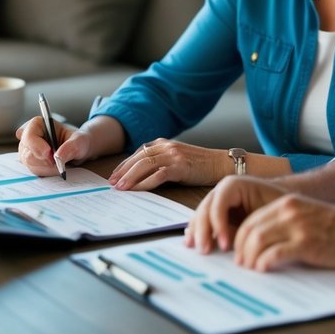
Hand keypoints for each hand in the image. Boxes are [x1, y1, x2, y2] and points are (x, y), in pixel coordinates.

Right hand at [16, 116, 91, 175]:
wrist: (78, 149)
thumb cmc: (78, 140)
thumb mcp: (79, 140)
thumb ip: (70, 147)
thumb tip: (58, 157)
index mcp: (38, 124)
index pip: (29, 136)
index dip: (38, 147)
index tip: (50, 155)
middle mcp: (28, 136)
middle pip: (27, 154)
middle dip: (45, 161)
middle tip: (58, 162)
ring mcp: (26, 150)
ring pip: (30, 164)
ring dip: (46, 168)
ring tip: (59, 164)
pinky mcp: (29, 161)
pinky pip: (33, 170)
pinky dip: (45, 172)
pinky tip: (55, 167)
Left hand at [108, 139, 231, 190]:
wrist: (222, 164)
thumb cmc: (200, 165)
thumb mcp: (178, 157)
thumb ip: (161, 160)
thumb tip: (141, 174)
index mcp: (165, 143)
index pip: (139, 152)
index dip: (125, 164)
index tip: (114, 175)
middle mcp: (167, 146)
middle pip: (139, 158)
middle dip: (123, 171)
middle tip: (112, 183)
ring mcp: (174, 155)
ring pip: (145, 165)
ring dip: (130, 177)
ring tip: (120, 188)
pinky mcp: (181, 166)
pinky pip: (158, 175)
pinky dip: (145, 183)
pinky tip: (137, 190)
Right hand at [184, 175, 289, 253]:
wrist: (282, 204)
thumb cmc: (277, 206)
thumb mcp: (265, 215)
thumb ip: (247, 227)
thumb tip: (229, 244)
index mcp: (234, 185)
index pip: (219, 203)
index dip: (218, 224)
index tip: (224, 245)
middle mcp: (221, 190)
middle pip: (205, 209)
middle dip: (203, 230)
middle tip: (206, 250)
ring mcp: (217, 200)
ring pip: (200, 215)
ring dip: (197, 232)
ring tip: (197, 249)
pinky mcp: (216, 212)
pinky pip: (203, 221)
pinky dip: (198, 232)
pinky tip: (191, 243)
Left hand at [229, 194, 334, 272]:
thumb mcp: (307, 215)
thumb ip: (285, 222)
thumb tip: (260, 241)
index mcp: (288, 203)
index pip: (253, 219)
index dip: (240, 237)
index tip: (239, 251)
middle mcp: (289, 211)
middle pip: (251, 229)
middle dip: (240, 249)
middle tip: (240, 264)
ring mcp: (297, 227)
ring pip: (258, 241)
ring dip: (249, 258)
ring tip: (250, 269)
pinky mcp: (306, 244)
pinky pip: (275, 254)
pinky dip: (264, 263)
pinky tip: (263, 270)